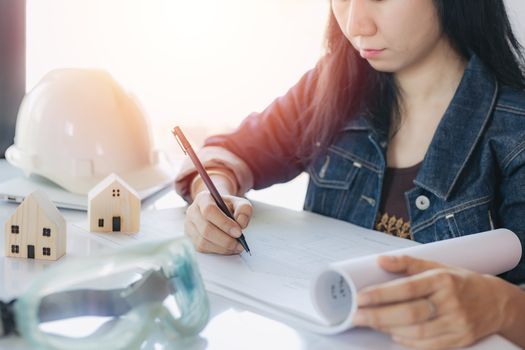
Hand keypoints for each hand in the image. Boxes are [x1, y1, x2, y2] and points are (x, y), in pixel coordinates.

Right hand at [184, 191, 251, 254]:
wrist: (219, 211)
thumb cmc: (228, 207)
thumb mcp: (239, 203)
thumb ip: (244, 210)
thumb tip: (241, 224)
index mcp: (203, 199)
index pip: (209, 210)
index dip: (224, 223)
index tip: (238, 232)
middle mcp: (192, 212)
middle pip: (206, 229)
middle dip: (225, 239)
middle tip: (240, 243)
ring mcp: (189, 226)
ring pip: (203, 241)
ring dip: (223, 247)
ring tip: (237, 246)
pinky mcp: (191, 239)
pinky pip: (203, 248)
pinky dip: (218, 250)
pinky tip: (229, 248)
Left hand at [352, 255, 512, 348]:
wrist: (495, 302)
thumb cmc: (459, 281)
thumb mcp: (436, 266)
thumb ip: (407, 263)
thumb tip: (380, 260)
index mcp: (442, 279)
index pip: (407, 288)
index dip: (381, 294)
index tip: (360, 298)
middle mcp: (450, 302)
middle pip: (409, 314)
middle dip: (378, 316)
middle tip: (356, 316)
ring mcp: (457, 323)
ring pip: (417, 332)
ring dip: (389, 329)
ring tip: (372, 323)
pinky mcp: (460, 340)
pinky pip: (429, 346)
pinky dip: (407, 342)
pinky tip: (394, 335)